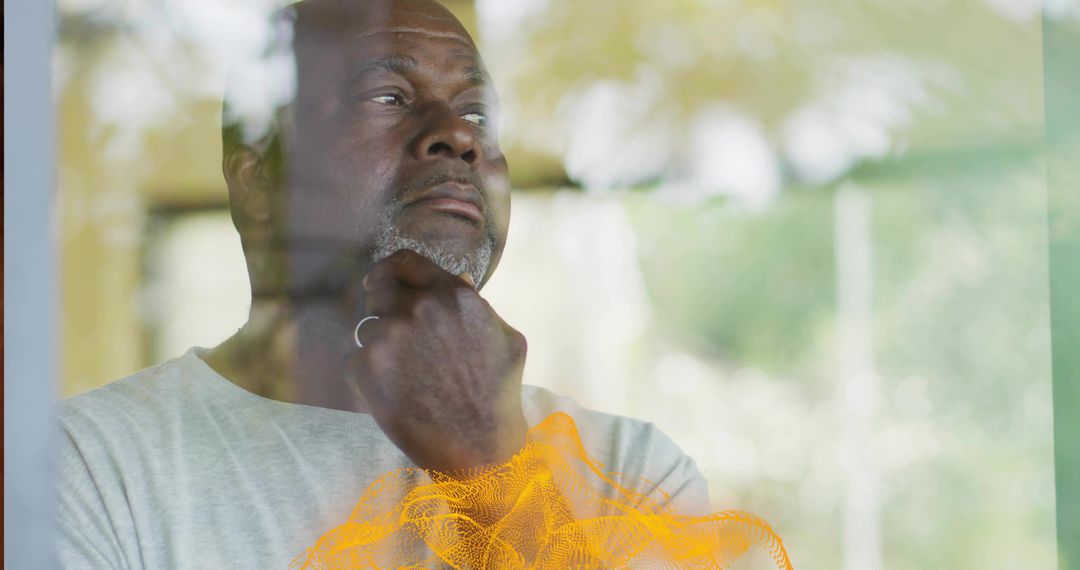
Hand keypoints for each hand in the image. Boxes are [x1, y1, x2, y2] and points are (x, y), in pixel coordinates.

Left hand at [348, 250, 528, 471]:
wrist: (478, 445)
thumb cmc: (499, 394)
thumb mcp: (506, 338)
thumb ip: (477, 306)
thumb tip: (458, 280)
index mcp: (452, 295)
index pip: (406, 262)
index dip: (389, 271)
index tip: (378, 282)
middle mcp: (417, 308)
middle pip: (379, 292)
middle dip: (385, 311)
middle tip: (397, 339)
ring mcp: (388, 336)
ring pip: (368, 329)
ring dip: (380, 347)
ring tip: (404, 376)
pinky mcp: (366, 368)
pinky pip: (357, 360)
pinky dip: (369, 375)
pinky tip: (395, 394)